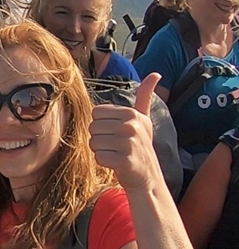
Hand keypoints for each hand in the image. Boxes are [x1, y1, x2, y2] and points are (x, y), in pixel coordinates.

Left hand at [89, 73, 162, 191]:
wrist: (147, 175)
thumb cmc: (140, 144)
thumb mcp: (143, 118)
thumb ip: (145, 96)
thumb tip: (156, 74)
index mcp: (131, 113)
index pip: (95, 113)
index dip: (101, 125)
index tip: (116, 132)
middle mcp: (131, 126)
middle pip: (92, 128)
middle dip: (100, 138)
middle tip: (115, 145)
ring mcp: (129, 144)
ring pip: (93, 143)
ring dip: (101, 150)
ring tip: (116, 153)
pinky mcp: (125, 161)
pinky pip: (98, 157)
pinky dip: (103, 162)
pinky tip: (116, 163)